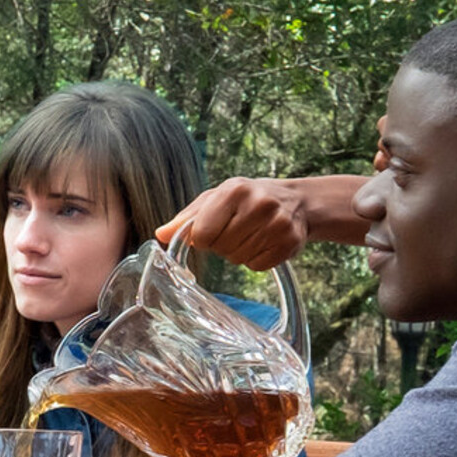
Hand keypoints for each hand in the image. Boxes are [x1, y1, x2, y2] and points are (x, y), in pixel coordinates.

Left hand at [160, 177, 316, 270]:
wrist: (296, 202)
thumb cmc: (247, 199)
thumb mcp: (216, 199)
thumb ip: (187, 218)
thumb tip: (161, 235)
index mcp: (234, 190)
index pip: (203, 233)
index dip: (202, 239)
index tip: (210, 232)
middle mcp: (259, 204)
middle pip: (220, 248)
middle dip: (221, 245)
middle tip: (235, 231)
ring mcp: (277, 224)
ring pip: (238, 259)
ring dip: (238, 253)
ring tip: (250, 235)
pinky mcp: (290, 243)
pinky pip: (257, 266)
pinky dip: (256, 260)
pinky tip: (264, 244)